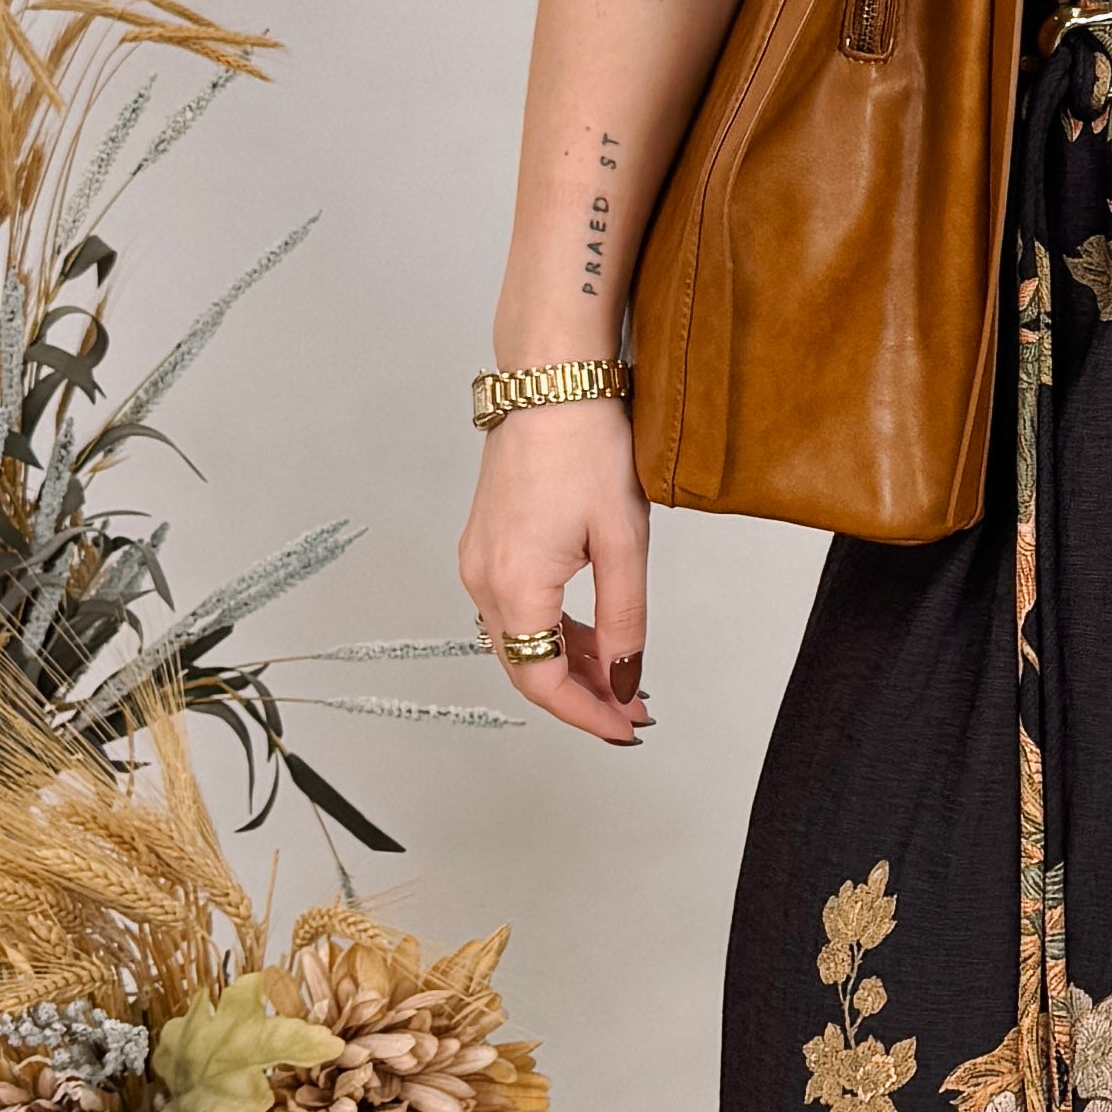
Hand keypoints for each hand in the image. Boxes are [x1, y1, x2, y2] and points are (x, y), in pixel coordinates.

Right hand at [455, 398, 652, 747]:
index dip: (585, 714)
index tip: (626, 729)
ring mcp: (479, 560)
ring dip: (568, 663)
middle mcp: (482, 578)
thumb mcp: (623, 541)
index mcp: (514, 584)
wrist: (551, 381)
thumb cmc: (587, 445)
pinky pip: (515, 607)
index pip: (542, 680)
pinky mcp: (486, 543)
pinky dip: (552, 630)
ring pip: (520, 638)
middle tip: (633, 711)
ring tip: (621, 676)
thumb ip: (623, 620)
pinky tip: (591, 636)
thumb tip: (622, 678)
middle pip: (526, 665)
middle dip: (581, 694)